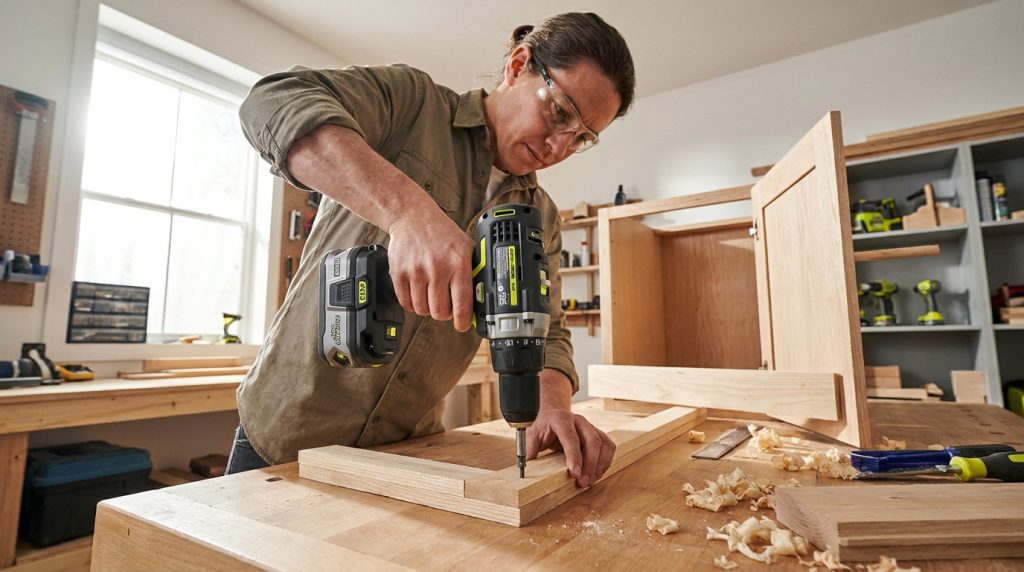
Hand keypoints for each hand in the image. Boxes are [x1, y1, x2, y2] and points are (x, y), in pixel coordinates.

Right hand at [388, 208, 474, 331]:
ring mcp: (416, 271)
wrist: (413, 216)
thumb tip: (480, 298)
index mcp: (458, 263)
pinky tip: (418, 293)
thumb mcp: (466, 247)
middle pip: (440, 312)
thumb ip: (473, 271)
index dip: (462, 321)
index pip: (462, 303)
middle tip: (446, 306)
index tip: (462, 325)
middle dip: (444, 314)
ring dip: (428, 308)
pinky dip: (413, 303)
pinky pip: (406, 303)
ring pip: (422, 310)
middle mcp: (437, 268)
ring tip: (431, 296)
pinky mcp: (398, 273)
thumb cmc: (442, 233)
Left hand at [525, 369, 615, 486]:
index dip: (574, 456)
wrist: (553, 414)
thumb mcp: (532, 435)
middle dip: (590, 464)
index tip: (575, 474)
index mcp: (561, 419)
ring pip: (604, 444)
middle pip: (592, 440)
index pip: (571, 437)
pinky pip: (608, 447)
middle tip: (583, 482)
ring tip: (590, 481)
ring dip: (599, 465)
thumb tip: (526, 468)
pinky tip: (596, 474)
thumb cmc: (543, 426)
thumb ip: (529, 449)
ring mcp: (590, 426)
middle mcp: (579, 421)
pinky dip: (605, 462)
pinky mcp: (598, 434)